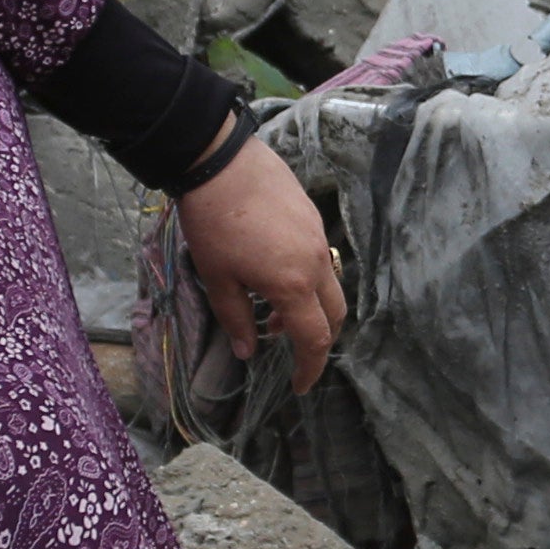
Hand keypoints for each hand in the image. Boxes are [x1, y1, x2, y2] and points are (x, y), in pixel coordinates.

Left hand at [180, 135, 346, 386]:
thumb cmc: (213, 224)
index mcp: (293, 285)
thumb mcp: (217, 278)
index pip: (315, 339)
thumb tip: (248, 352)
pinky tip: (276, 274)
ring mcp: (318, 237)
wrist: (221, 162)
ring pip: (330, 286)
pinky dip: (308, 280)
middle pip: (336, 315)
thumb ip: (237, 319)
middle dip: (320, 340)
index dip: (310, 369)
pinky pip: (320, 260)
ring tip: (275, 313)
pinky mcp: (313, 217)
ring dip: (312, 308)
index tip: (300, 387)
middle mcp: (315, 263)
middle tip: (294, 352)